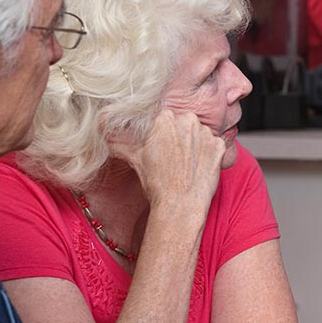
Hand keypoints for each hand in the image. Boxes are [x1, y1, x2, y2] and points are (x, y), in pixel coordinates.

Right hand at [108, 110, 224, 208]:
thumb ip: (117, 143)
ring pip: (201, 134)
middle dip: (181, 138)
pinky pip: (215, 146)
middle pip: (185, 124)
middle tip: (175, 158)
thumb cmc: (157, 183)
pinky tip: (199, 168)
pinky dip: (209, 156)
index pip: (166, 119)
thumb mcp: (134, 158)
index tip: (165, 147)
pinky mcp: (220, 146)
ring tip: (187, 165)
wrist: (180, 204)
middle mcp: (187, 120)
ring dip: (196, 146)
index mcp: (165, 118)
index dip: (165, 134)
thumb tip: (102, 135)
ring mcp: (206, 133)